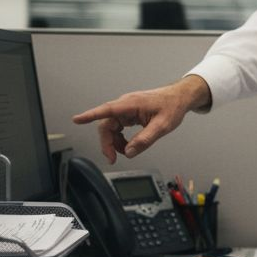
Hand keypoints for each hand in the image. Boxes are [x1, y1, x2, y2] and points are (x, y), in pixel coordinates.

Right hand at [71, 75, 210, 162]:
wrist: (179, 98)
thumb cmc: (172, 106)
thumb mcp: (163, 126)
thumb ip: (145, 140)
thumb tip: (130, 152)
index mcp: (131, 104)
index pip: (106, 110)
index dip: (90, 115)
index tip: (77, 119)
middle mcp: (126, 105)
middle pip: (107, 124)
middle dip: (107, 143)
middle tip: (112, 158)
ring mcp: (127, 109)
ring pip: (111, 127)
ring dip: (114, 142)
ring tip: (124, 152)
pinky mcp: (129, 113)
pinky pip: (118, 127)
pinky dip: (120, 138)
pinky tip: (127, 145)